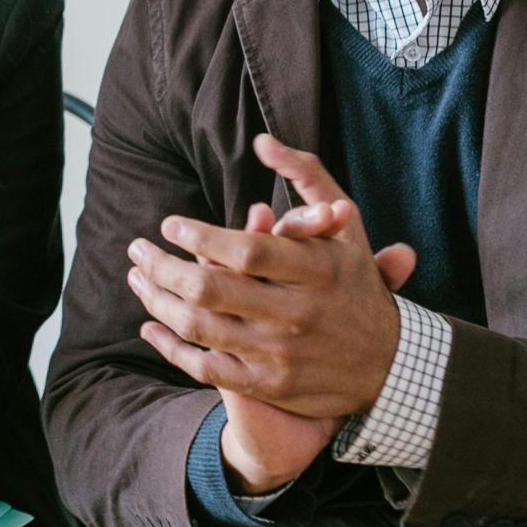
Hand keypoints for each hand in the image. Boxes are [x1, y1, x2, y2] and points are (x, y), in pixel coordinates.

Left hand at [128, 133, 413, 419]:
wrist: (390, 365)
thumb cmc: (356, 283)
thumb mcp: (347, 225)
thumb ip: (307, 176)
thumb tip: (262, 141)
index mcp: (319, 271)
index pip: (246, 250)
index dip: (199, 235)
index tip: (170, 224)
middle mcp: (299, 313)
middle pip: (211, 289)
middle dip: (162, 266)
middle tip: (137, 248)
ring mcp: (282, 354)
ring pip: (200, 328)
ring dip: (156, 302)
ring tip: (136, 279)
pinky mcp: (269, 385)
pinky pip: (206, 369)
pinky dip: (171, 348)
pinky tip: (149, 327)